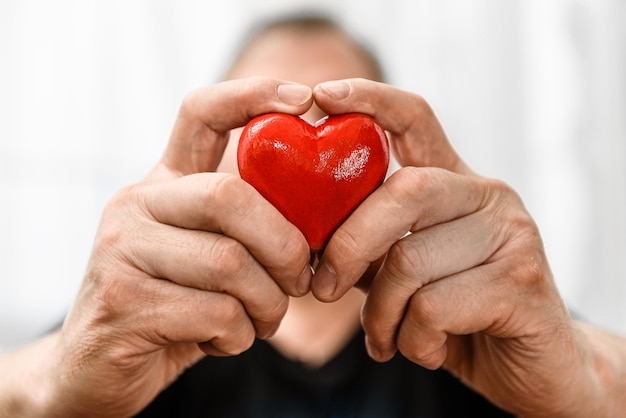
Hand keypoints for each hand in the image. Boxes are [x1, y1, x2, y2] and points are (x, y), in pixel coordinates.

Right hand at [34, 77, 314, 416]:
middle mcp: (136, 203)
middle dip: (286, 246)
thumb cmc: (174, 305)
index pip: (202, 113)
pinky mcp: (121, 301)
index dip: (254, 94)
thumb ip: (246, 230)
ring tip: (263, 320)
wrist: (97, 365)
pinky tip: (225, 339)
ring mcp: (122, 249)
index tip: (305, 99)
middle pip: (230, 196)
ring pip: (230, 263)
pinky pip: (216, 313)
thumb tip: (323, 221)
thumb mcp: (208, 256)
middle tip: (301, 280)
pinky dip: (240, 334)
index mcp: (164, 183)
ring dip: (268, 304)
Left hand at [310, 79, 607, 415]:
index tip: (322, 95)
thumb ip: (370, 245)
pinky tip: (424, 348)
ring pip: (410, 262)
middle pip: (403, 191)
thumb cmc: (454, 312)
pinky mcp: (524, 281)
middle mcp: (489, 195)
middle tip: (322, 288)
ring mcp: (512, 234)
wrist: (529, 366)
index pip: (414, 118)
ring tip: (385, 337)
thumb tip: (305, 235)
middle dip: (348, 246)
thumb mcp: (403, 272)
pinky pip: (434, 307)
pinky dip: (412, 339)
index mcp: (455, 182)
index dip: (368, 99)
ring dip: (380, 314)